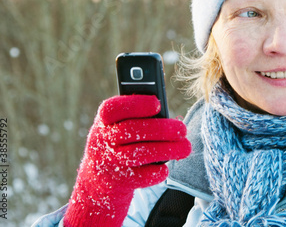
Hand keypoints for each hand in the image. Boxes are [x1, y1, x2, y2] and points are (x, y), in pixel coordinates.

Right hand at [63, 95, 190, 226]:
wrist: (99, 180)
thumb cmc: (120, 142)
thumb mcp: (120, 125)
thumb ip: (138, 117)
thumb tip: (167, 116)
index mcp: (104, 120)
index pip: (113, 108)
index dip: (136, 104)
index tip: (157, 104)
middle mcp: (102, 140)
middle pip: (132, 130)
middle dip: (162, 129)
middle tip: (182, 129)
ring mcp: (108, 162)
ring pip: (139, 154)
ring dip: (166, 150)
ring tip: (186, 147)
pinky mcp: (118, 182)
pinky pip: (141, 176)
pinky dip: (156, 172)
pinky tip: (165, 168)